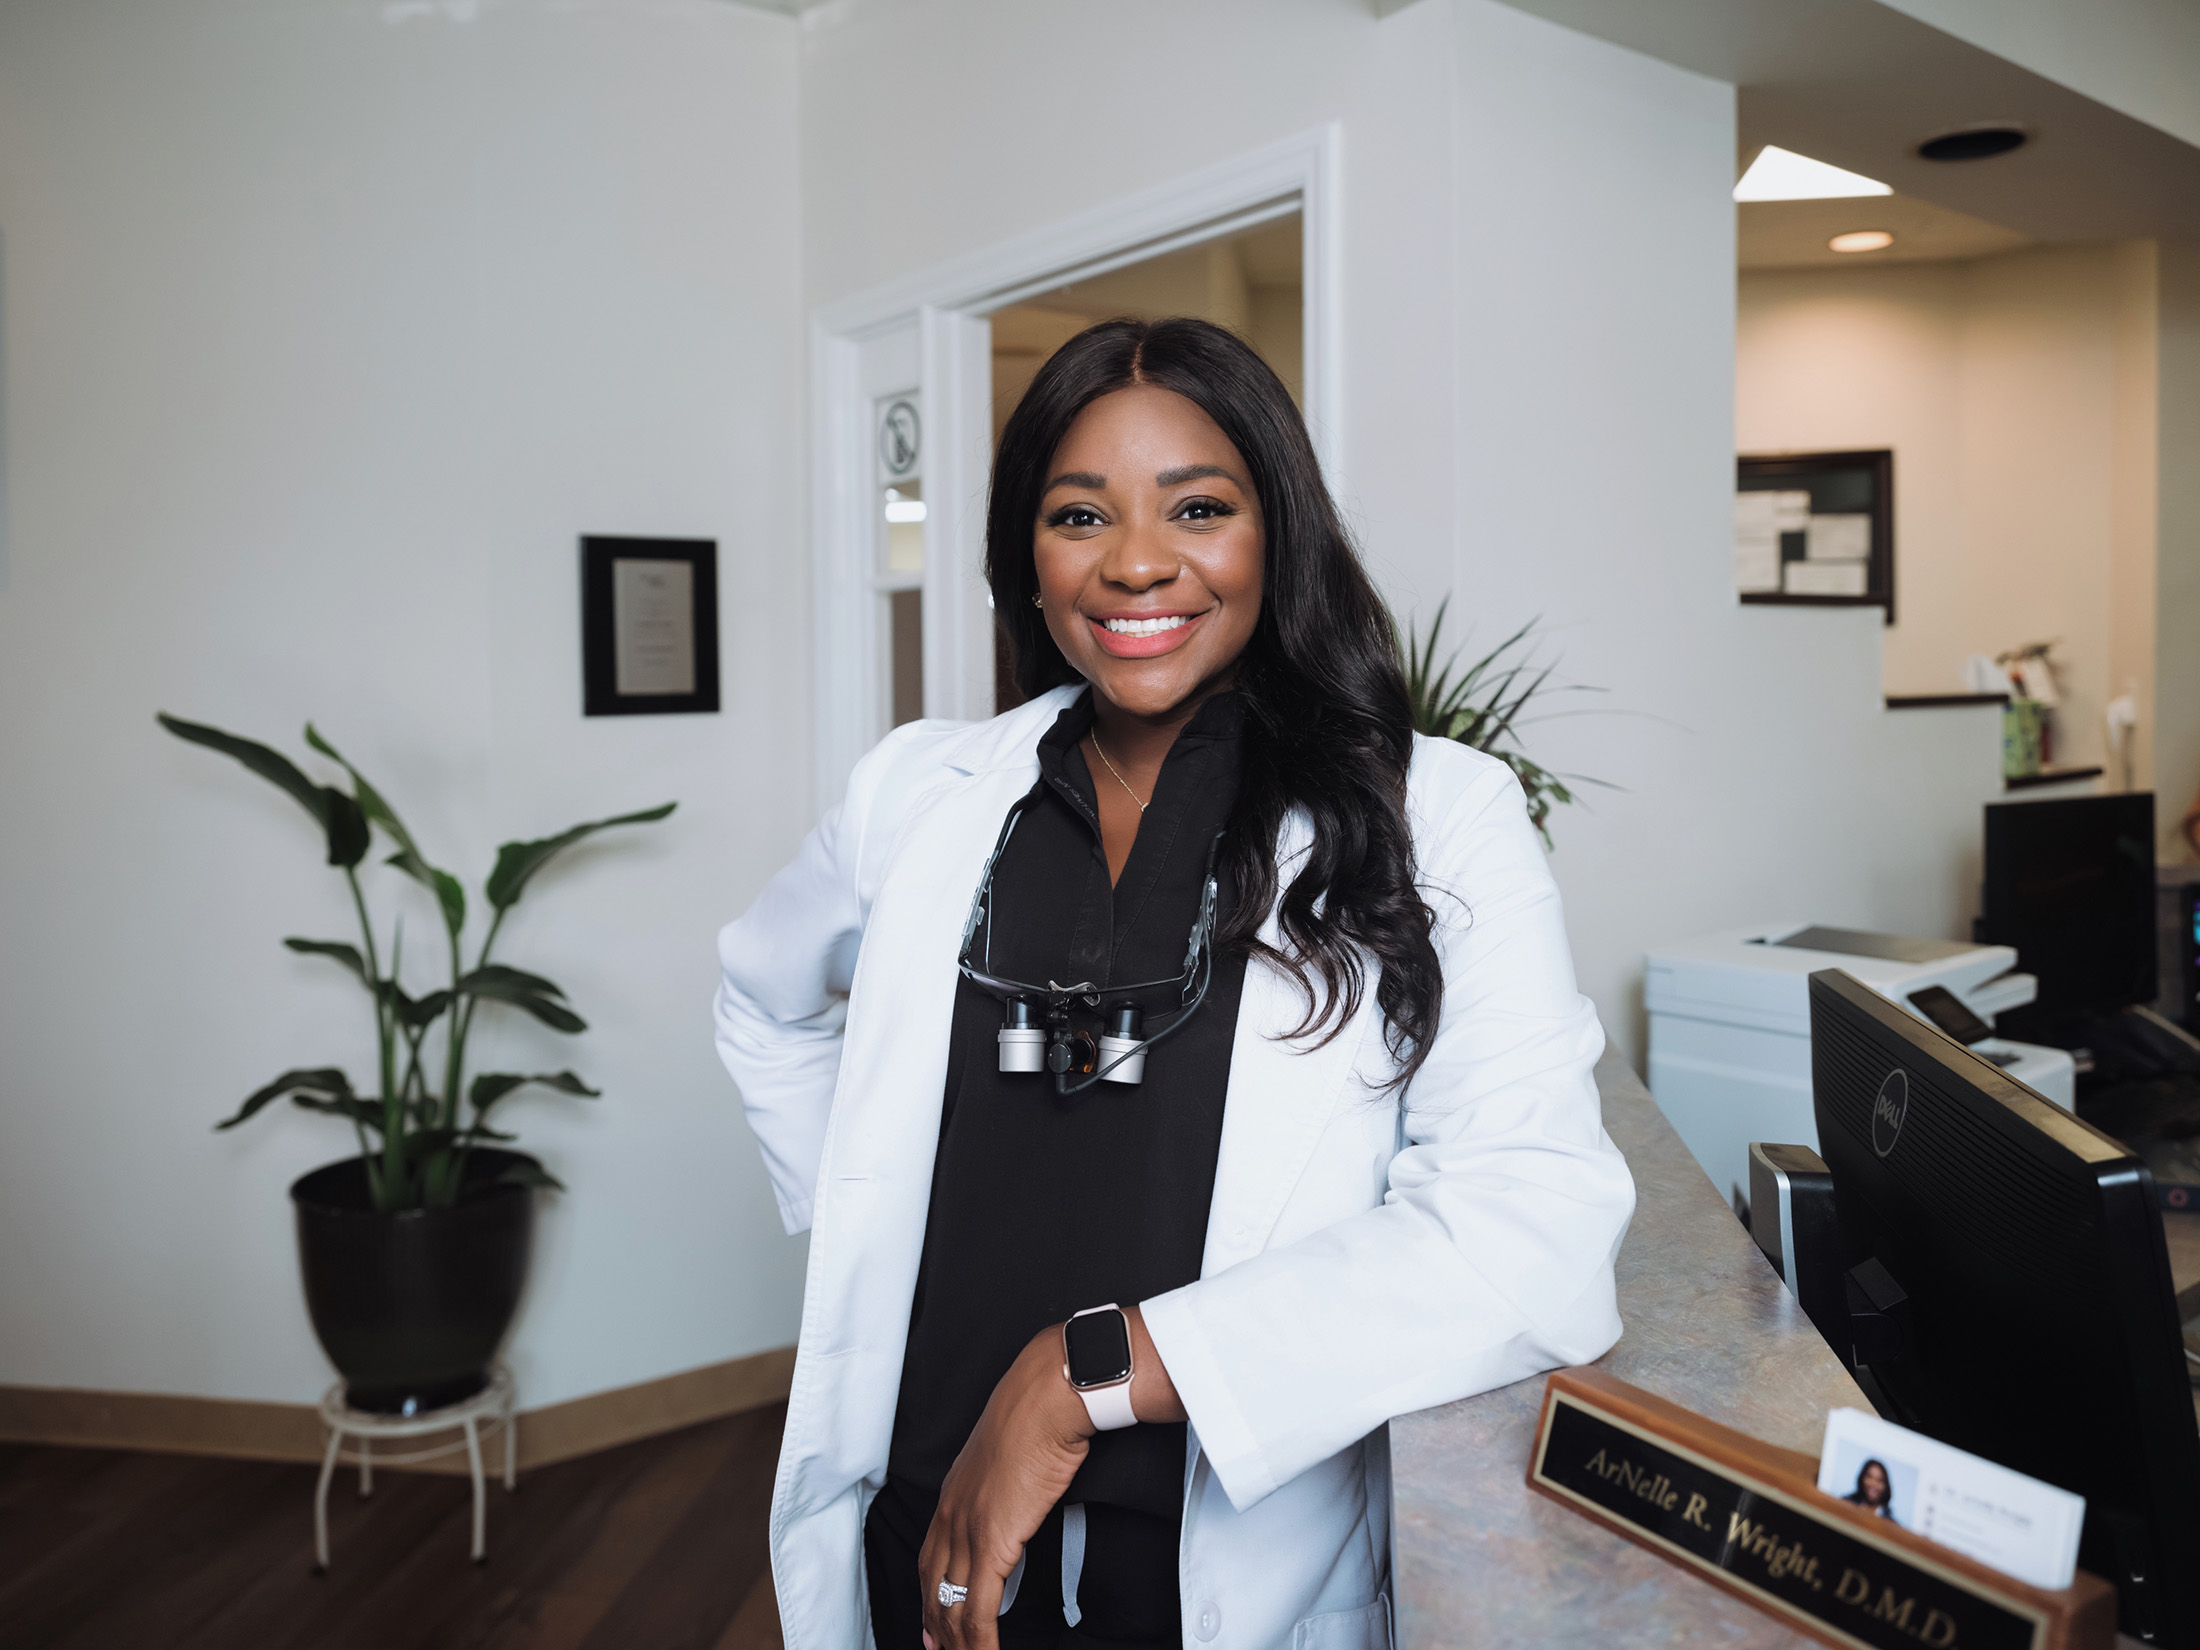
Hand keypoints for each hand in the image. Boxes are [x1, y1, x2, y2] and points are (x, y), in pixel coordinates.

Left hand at [918, 1308, 1184, 1649]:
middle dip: (934, 1625)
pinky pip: (978, 1610)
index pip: (931, 1555)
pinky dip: (980, 1641)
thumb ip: (1005, 1477)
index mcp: (954, 1490)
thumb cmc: (1038, 1412)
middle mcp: (951, 1512)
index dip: (929, 1593)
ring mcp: (967, 1530)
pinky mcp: (992, 1544)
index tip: (930, 1620)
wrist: (1047, 1398)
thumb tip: (1021, 1487)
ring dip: (956, 1641)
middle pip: (933, 1586)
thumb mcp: (1009, 1447)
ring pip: (951, 1604)